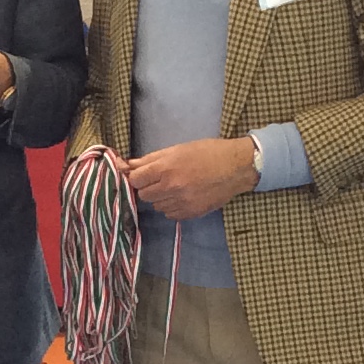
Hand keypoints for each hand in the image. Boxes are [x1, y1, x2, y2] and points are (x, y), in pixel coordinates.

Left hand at [125, 137, 258, 219]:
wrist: (236, 168)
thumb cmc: (208, 152)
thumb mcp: (178, 149)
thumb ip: (151, 159)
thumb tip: (127, 165)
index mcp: (166, 168)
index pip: (136, 179)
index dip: (138, 176)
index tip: (144, 174)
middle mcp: (171, 187)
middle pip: (144, 195)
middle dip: (149, 187)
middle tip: (161, 179)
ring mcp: (181, 203)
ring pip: (157, 206)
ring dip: (161, 198)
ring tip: (175, 187)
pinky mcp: (191, 213)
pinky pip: (170, 214)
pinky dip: (172, 207)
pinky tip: (183, 196)